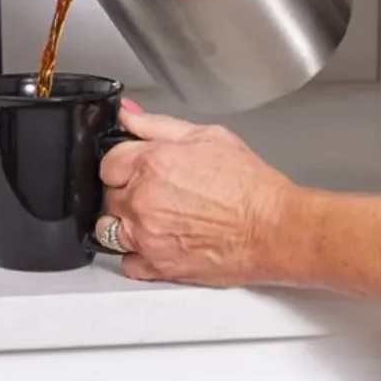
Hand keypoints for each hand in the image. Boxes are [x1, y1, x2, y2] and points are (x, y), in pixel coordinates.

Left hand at [95, 102, 295, 285]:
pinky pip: (127, 262)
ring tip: (151, 219)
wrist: (273, 228)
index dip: (123, 162)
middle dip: (126, 192)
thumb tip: (127, 114)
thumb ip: (158, 125)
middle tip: (156, 191)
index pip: (107, 162)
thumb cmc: (248, 184)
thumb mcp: (207, 136)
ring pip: (109, 230)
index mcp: (151, 164)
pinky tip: (157, 242)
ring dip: (124, 224)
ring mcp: (147, 236)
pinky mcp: (158, 266)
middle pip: (108, 196)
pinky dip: (137, 254)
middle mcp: (142, 201)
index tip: (136, 167)